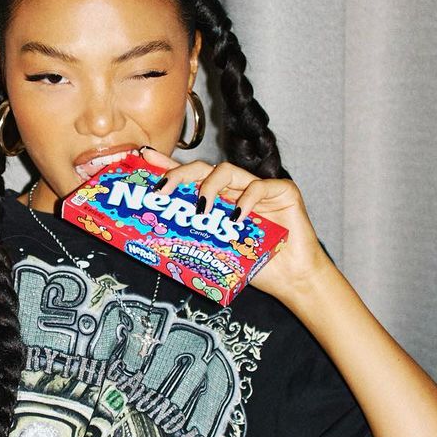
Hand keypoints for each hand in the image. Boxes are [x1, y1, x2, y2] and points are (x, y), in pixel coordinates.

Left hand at [137, 148, 330, 305]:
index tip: (145, 157)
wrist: (292, 279)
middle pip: (202, 169)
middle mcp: (235, 190)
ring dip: (209, 186)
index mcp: (220, 201)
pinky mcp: (283, 190)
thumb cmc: (256, 268)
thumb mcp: (217, 254)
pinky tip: (238, 218)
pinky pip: (259, 187)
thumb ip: (197, 241)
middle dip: (179, 175)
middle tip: (163, 191)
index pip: (189, 179)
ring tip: (201, 209)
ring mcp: (258, 188)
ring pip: (226, 171)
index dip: (168, 166)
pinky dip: (246, 201)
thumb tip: (158, 246)